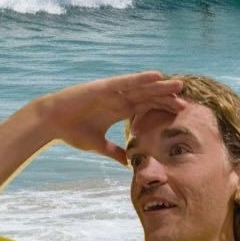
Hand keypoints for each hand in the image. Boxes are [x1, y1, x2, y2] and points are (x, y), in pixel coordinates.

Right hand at [40, 71, 184, 166]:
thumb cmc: (72, 131)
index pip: (147, 108)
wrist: (52, 121)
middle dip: (167, 97)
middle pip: (149, 96)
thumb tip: (128, 164)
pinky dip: (142, 78)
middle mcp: (119, 98)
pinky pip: (127, 81)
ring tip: (178, 84)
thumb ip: (114, 152)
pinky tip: (157, 76)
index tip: (182, 112)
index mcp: (119, 110)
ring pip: (142, 87)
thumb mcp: (98, 145)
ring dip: (160, 86)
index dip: (163, 108)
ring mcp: (113, 91)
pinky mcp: (104, 86)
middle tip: (187, 98)